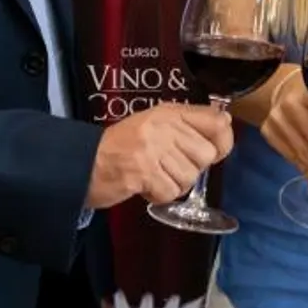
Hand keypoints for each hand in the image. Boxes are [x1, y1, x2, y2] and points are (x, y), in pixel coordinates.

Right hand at [87, 101, 234, 208]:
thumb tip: (225, 122)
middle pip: (205, 156)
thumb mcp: (156, 124)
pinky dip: (158, 196)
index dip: (223, 141)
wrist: (82, 162)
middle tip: (168, 167)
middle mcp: (163, 126)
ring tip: (153, 175)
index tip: (214, 151)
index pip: (216, 121)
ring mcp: (152, 149)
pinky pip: (170, 193)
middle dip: (190, 169)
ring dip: (173, 184)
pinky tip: (144, 186)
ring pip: (189, 178)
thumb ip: (189, 124)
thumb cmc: (122, 146)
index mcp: (170, 112)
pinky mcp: (141, 172)